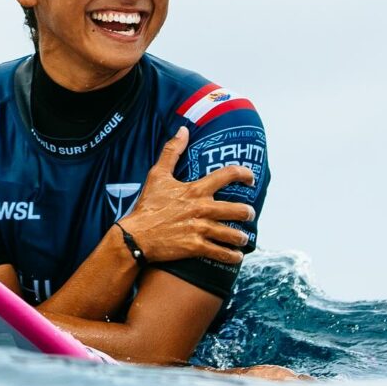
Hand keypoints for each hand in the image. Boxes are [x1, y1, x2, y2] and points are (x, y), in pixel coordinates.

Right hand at [117, 126, 255, 264]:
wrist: (136, 235)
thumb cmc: (147, 205)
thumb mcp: (157, 175)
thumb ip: (171, 151)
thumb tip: (183, 130)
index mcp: (196, 190)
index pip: (227, 175)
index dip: (244, 174)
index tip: (250, 178)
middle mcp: (202, 209)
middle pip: (237, 209)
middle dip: (247, 212)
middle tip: (249, 214)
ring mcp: (200, 229)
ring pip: (232, 234)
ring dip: (241, 237)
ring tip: (243, 238)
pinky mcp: (195, 247)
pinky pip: (220, 252)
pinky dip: (232, 256)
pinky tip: (236, 256)